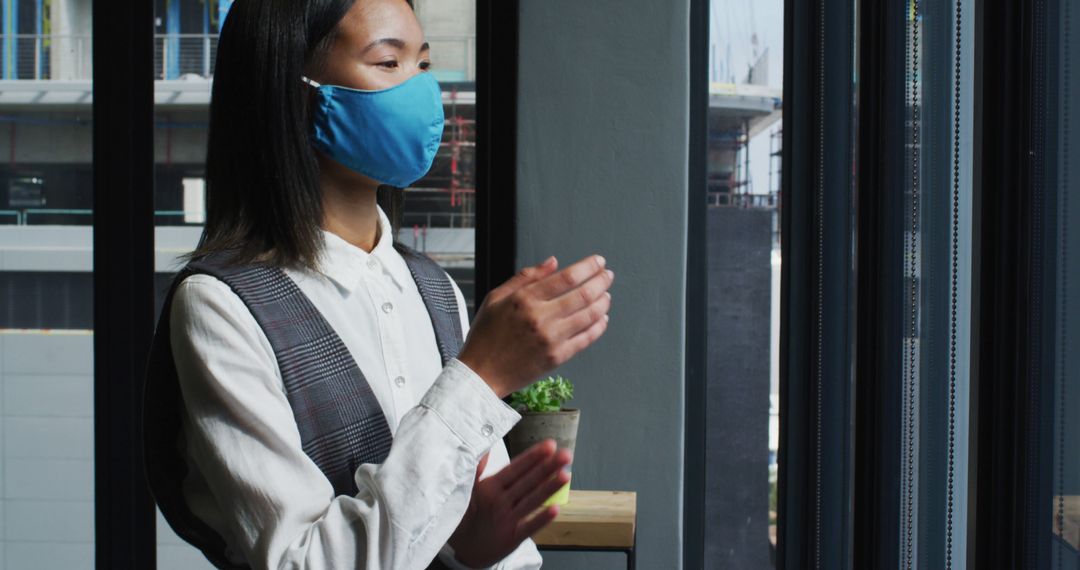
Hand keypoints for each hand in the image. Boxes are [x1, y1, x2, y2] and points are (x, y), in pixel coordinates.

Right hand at [449, 440, 571, 567]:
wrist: (463, 550)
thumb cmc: (470, 515)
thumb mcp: (470, 490)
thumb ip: (478, 469)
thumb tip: (487, 448)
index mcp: (489, 487)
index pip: (515, 468)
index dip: (533, 457)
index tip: (550, 445)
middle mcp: (499, 502)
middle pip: (527, 482)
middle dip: (547, 467)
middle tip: (565, 455)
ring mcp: (506, 520)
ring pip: (532, 501)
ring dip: (549, 488)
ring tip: (566, 475)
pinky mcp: (512, 538)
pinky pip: (530, 527)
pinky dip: (542, 518)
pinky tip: (556, 508)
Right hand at [458, 255, 613, 396]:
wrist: (481, 374)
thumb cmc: (486, 336)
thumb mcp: (496, 298)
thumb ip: (526, 277)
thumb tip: (554, 262)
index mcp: (525, 299)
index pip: (567, 277)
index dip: (588, 267)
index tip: (598, 262)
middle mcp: (540, 318)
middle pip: (583, 294)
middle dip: (601, 281)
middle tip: (608, 275)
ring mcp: (550, 339)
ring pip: (589, 316)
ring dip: (603, 302)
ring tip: (606, 295)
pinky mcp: (557, 358)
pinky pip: (586, 339)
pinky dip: (599, 326)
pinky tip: (602, 318)